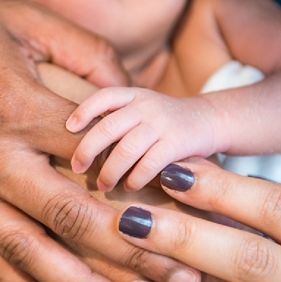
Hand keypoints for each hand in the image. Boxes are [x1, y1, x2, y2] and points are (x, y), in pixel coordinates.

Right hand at [0, 0, 199, 281]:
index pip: (100, 158)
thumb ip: (89, 54)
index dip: (150, 183)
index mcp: (17, 107)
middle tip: (185, 277)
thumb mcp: (23, 20)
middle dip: (134, 253)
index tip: (196, 206)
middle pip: (75, 218)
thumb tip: (138, 92)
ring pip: (33, 254)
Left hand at [67, 88, 221, 191]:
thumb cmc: (167, 122)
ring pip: (126, 149)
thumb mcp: (144, 109)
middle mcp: (148, 106)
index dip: (83, 111)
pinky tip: (131, 186)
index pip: (104, 97)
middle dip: (87, 150)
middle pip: (108, 127)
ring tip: (103, 185)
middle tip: (78, 168)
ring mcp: (163, 124)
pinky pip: (149, 164)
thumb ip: (118, 118)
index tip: (68, 128)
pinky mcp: (178, 143)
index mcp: (136, 95)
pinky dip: (135, 179)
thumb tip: (79, 144)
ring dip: (110, 171)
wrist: (211, 120)